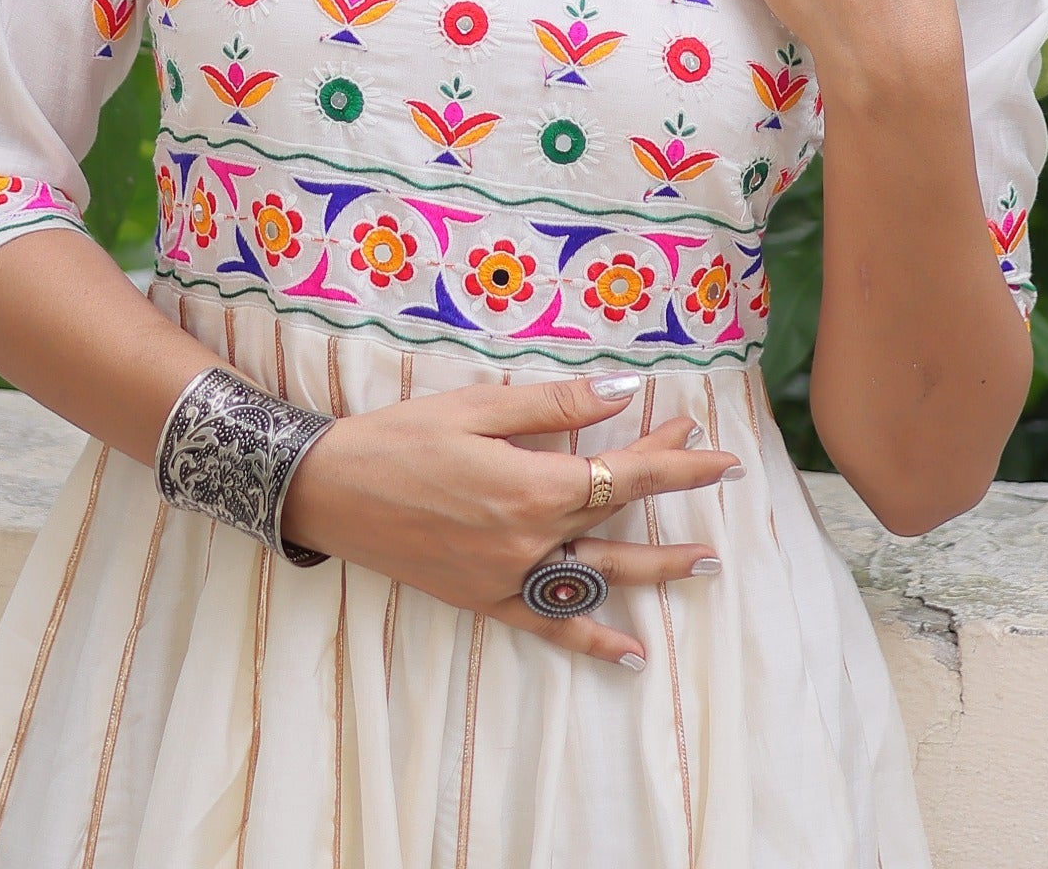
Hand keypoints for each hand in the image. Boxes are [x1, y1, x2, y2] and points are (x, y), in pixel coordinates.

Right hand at [280, 372, 736, 666]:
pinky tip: (630, 654)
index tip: (716, 450)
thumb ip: (555, 405)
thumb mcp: (477, 406)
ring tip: (703, 565)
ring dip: (653, 569)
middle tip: (717, 474)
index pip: (622, 474)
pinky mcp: (484, 599)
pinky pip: (548, 622)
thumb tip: (622, 392)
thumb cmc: (400, 436)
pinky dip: (590, 639)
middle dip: (671, 493)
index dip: (674, 460)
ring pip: (597, 575)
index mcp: (531, 485)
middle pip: (617, 516)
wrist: (330, 491)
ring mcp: (507, 577)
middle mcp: (529, 539)